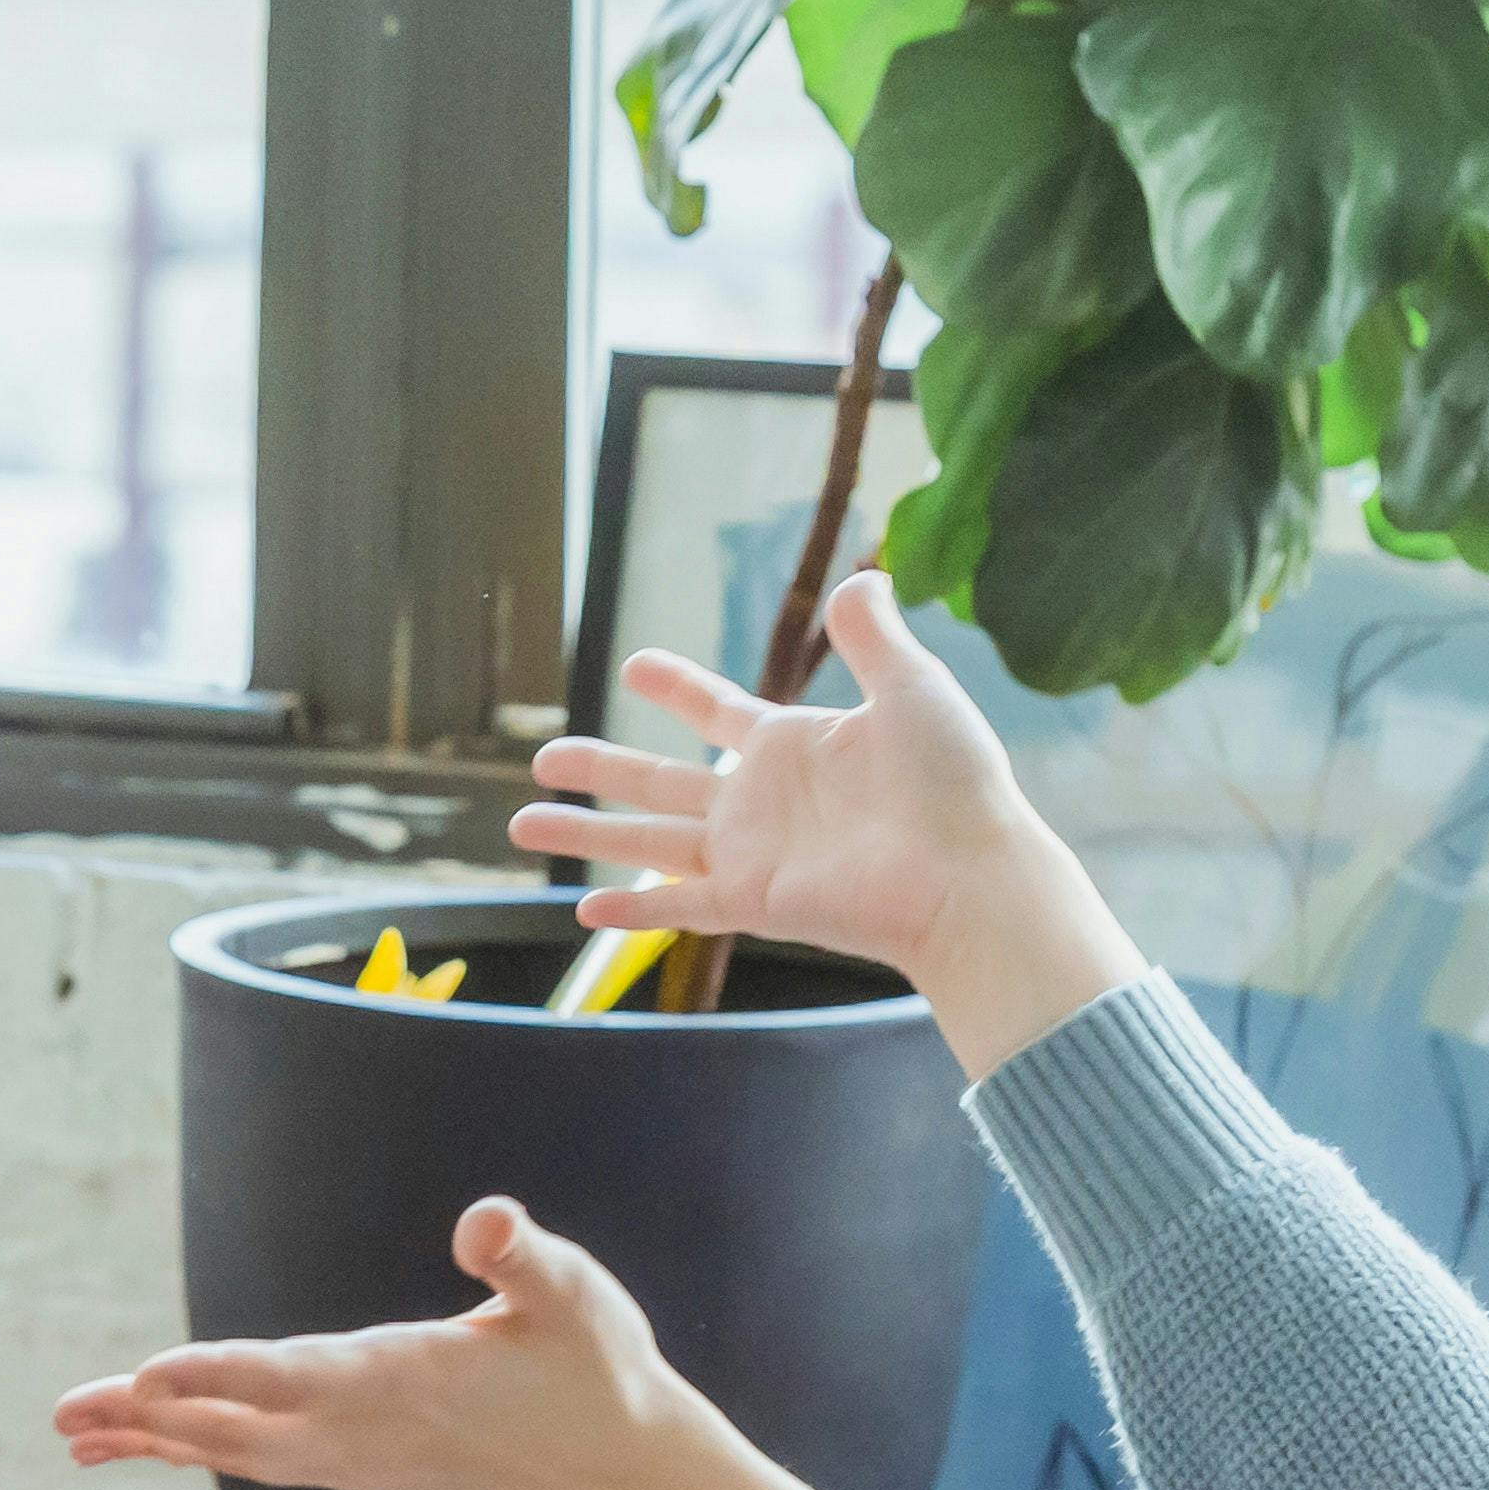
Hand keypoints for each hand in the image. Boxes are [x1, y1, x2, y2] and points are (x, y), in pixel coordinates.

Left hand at [54, 1198, 865, 1489]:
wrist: (626, 1481)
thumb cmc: (603, 1375)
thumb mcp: (579, 1297)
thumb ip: (525, 1258)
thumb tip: (485, 1220)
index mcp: (404, 1380)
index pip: (292, 1376)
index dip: (215, 1375)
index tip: (144, 1378)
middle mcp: (367, 1432)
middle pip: (235, 1429)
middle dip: (145, 1419)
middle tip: (60, 1415)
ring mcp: (360, 1461)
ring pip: (237, 1453)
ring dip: (155, 1442)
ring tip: (76, 1435)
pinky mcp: (365, 1471)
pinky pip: (262, 1463)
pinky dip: (201, 1452)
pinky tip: (155, 1443)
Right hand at [512, 574, 1146, 1078]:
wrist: (966, 871)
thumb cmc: (952, 781)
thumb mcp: (911, 687)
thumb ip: (870, 638)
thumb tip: (858, 579)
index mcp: (791, 746)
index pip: (717, 710)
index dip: (677, 690)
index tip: (635, 667)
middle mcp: (759, 800)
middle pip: (659, 781)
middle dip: (600, 768)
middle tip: (542, 756)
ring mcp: (751, 854)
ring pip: (647, 840)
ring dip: (586, 833)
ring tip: (522, 821)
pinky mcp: (752, 902)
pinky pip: (677, 905)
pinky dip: (630, 910)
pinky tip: (580, 909)